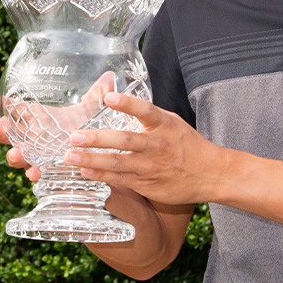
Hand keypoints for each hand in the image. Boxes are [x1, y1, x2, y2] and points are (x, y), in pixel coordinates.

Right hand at [0, 71, 116, 181]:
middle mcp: (34, 136)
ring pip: (20, 155)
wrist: (98, 152)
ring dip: (15, 155)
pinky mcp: (50, 170)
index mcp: (39, 118)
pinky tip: (35, 173)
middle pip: (10, 134)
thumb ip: (98, 94)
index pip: (16, 109)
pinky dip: (36, 173)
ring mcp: (39, 155)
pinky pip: (38, 173)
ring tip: (15, 154)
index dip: (2, 105)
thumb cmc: (88, 126)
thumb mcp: (92, 109)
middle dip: (0, 131)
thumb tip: (110, 76)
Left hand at [62, 91, 227, 205]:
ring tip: (71, 156)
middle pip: (125, 140)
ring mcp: (151, 166)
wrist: (211, 174)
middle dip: (97, 139)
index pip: (145, 110)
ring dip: (92, 160)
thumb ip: (148, 115)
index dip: (127, 103)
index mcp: (165, 125)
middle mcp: (157, 145)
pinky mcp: (147, 184)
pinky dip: (102, 175)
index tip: (108, 98)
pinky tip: (85, 171)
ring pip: (118, 163)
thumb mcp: (172, 123)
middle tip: (74, 137)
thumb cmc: (188, 145)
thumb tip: (116, 100)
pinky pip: (121, 179)